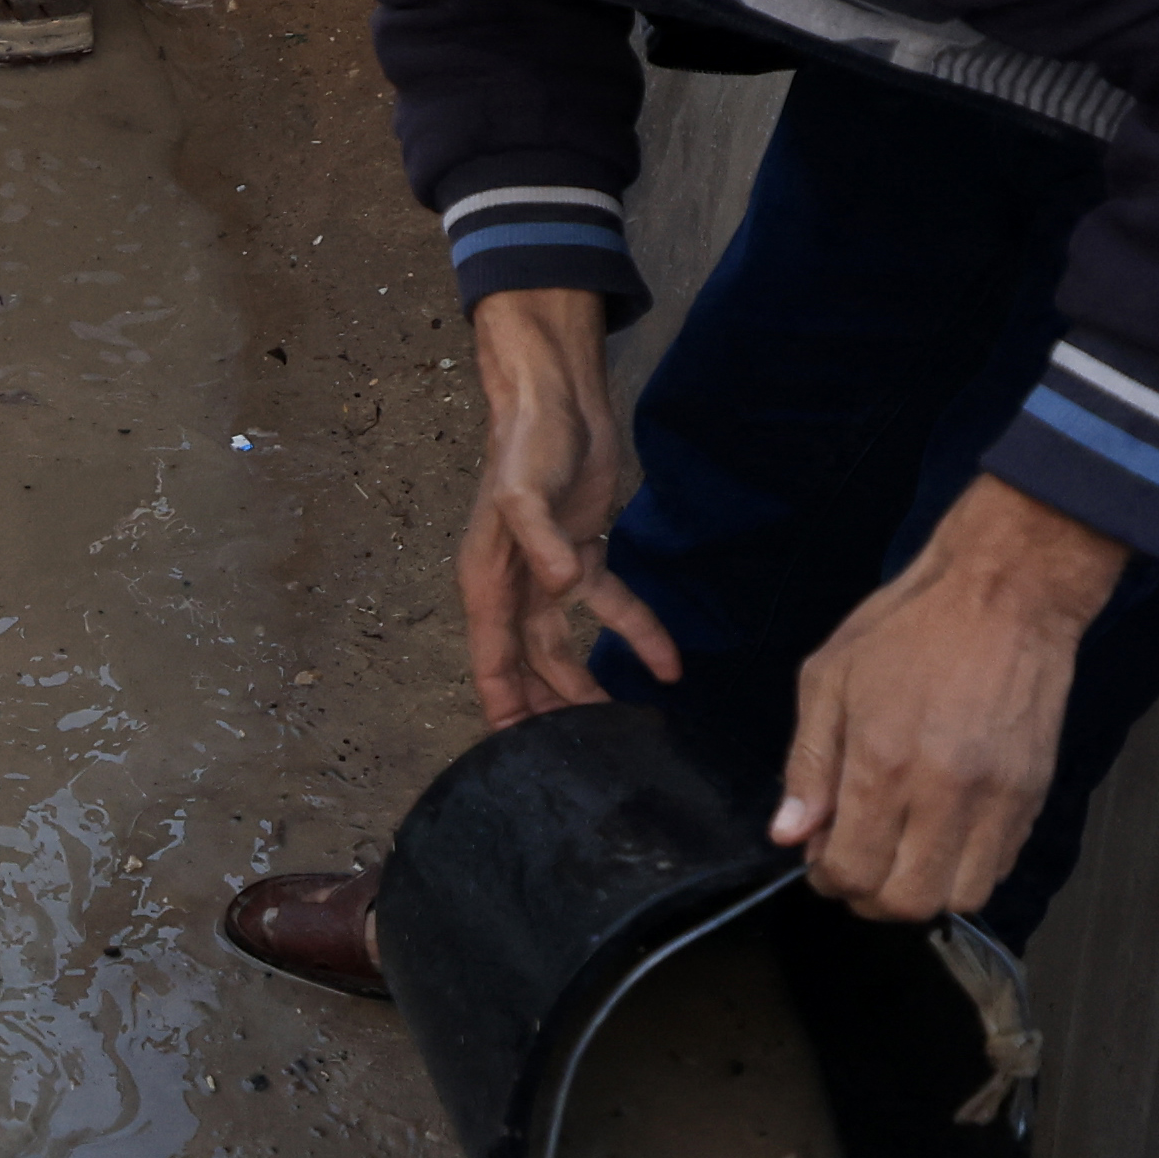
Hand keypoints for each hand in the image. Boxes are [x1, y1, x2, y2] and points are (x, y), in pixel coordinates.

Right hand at [457, 291, 684, 724]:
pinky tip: (669, 664)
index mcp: (488, 582)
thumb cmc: (527, 445)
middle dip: (548, 708)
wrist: (557, 399)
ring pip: (564, 645)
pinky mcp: (584, 552)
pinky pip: (612, 606)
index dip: (504, 709)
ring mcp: (549, 572)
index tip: (516, 758)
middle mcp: (514, 586)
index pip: (492, 662)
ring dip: (587, 684)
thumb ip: (538, 539)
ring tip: (619, 725)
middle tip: (577, 756)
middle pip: (528, 664)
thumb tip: (559, 587)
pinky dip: (639, 633)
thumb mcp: (524, 491)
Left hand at [776, 475, 1126, 920]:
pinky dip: (967, 867)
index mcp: (882, 764)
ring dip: (926, 889)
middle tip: (861, 862)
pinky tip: (944, 832)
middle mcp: (943, 792)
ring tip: (905, 852)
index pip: (852, 872)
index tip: (824, 857)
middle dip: (872, 897)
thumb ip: (807, 764)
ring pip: (961, 897)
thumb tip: (789, 834)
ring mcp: (996, 798)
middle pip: (907, 902)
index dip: (828, 879)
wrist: (1006, 593)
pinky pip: (1001, 866)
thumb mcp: (828, 679)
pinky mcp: (1033, 793)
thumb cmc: (909, 627)